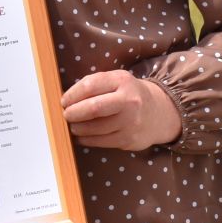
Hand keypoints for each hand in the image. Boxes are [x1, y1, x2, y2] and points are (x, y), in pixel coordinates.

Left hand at [59, 70, 179, 150]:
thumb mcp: (116, 81)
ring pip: (95, 128)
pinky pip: (101, 141)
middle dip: (73, 113)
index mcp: (122, 81)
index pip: (90, 86)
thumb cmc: (127, 95)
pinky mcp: (129, 140)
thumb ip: (94, 86)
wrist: (158, 112)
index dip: (72, 95)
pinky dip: (87, 139)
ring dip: (78, 128)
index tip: (64, 101)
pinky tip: (83, 136)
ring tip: (74, 125)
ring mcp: (131, 122)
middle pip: (93, 108)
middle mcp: (129, 101)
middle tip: (66, 115)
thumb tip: (66, 100)